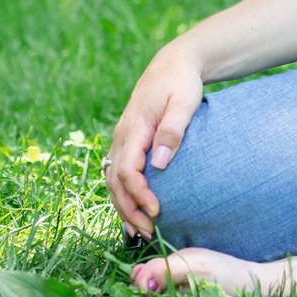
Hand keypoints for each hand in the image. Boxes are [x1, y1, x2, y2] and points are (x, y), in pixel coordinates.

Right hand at [105, 39, 203, 238]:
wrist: (173, 64)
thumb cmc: (181, 83)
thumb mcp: (184, 102)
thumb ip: (172, 131)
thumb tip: (160, 164)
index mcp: (134, 128)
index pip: (128, 170)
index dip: (140, 194)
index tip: (157, 211)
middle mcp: (122, 136)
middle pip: (115, 181)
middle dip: (128, 210)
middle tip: (148, 233)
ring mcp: (121, 139)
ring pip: (112, 180)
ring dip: (123, 206)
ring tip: (138, 231)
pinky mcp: (127, 142)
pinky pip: (117, 173)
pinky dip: (122, 195)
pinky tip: (133, 212)